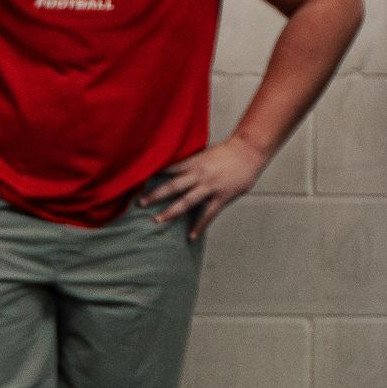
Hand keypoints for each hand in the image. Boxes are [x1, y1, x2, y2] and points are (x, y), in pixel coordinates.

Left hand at [137, 134, 267, 238]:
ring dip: (170, 212)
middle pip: (172, 186)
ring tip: (157, 221)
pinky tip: (191, 236)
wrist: (249, 151)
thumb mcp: (205, 153)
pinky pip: (208, 214)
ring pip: (186, 202)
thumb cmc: (228, 151)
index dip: (153, 175)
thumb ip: (191, 162)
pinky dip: (199, 226)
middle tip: (140, 204)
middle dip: (155, 195)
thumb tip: (175, 168)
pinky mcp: (221, 197)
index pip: (168, 169)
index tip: (137, 182)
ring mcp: (210, 187)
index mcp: (194, 162)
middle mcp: (199, 174)